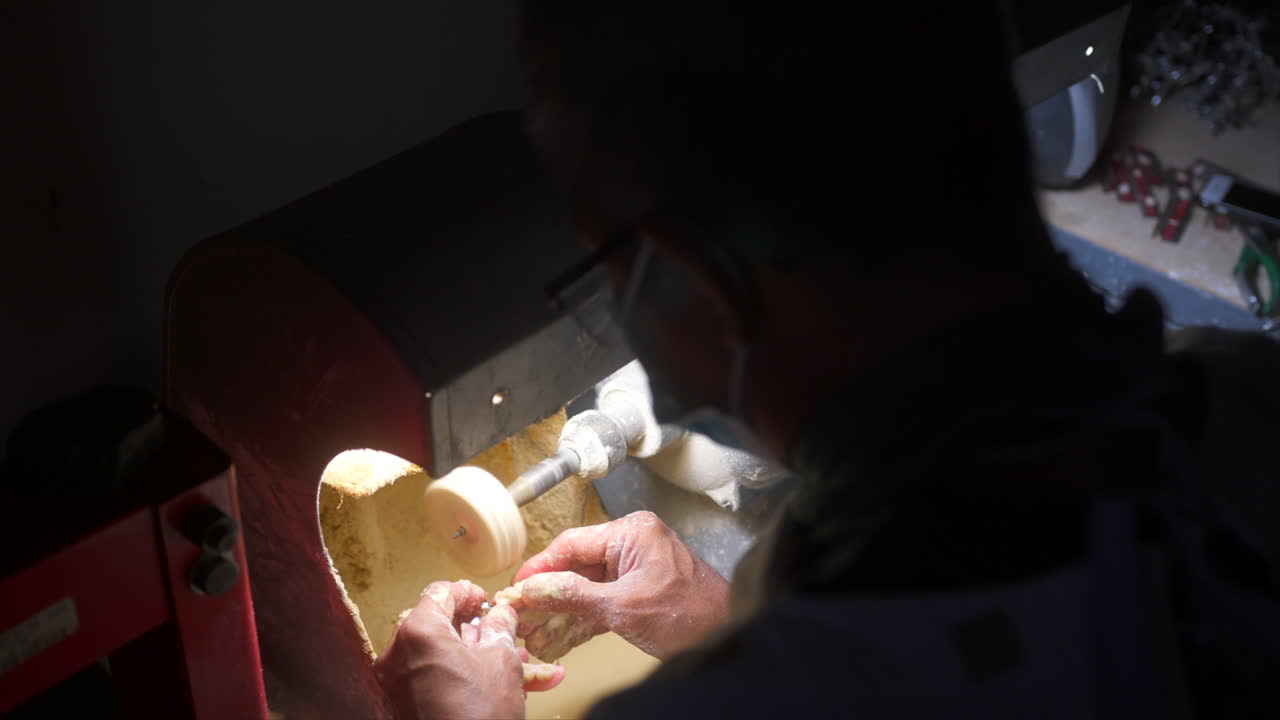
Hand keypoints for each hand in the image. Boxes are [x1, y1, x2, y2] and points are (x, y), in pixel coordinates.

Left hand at [375, 580, 564, 719]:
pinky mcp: (399, 706)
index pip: (440, 593)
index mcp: (418, 632)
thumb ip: (500, 626)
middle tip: (500, 631)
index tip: (486, 601)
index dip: (468, 593)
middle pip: (438, 626)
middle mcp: (397, 655)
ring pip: (440, 657)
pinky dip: (459, 678)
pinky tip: (491, 684)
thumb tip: (501, 612)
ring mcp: (394, 684)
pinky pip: (432, 680)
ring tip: (512, 664)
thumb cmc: (480, 715)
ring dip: (475, 656)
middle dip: (476, 629)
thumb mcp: (501, 661)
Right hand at [508, 511, 729, 659]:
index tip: (518, 586)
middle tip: (521, 613)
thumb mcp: (623, 607)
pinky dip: (583, 619)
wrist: (729, 634)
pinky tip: (560, 637)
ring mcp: (637, 568)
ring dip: (562, 611)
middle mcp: (633, 543)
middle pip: (577, 566)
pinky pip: (602, 600)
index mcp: (632, 533)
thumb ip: (575, 596)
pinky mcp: (639, 591)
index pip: (572, 544)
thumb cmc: (692, 613)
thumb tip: (536, 589)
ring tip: (535, 631)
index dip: (541, 567)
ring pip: (587, 587)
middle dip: (548, 594)